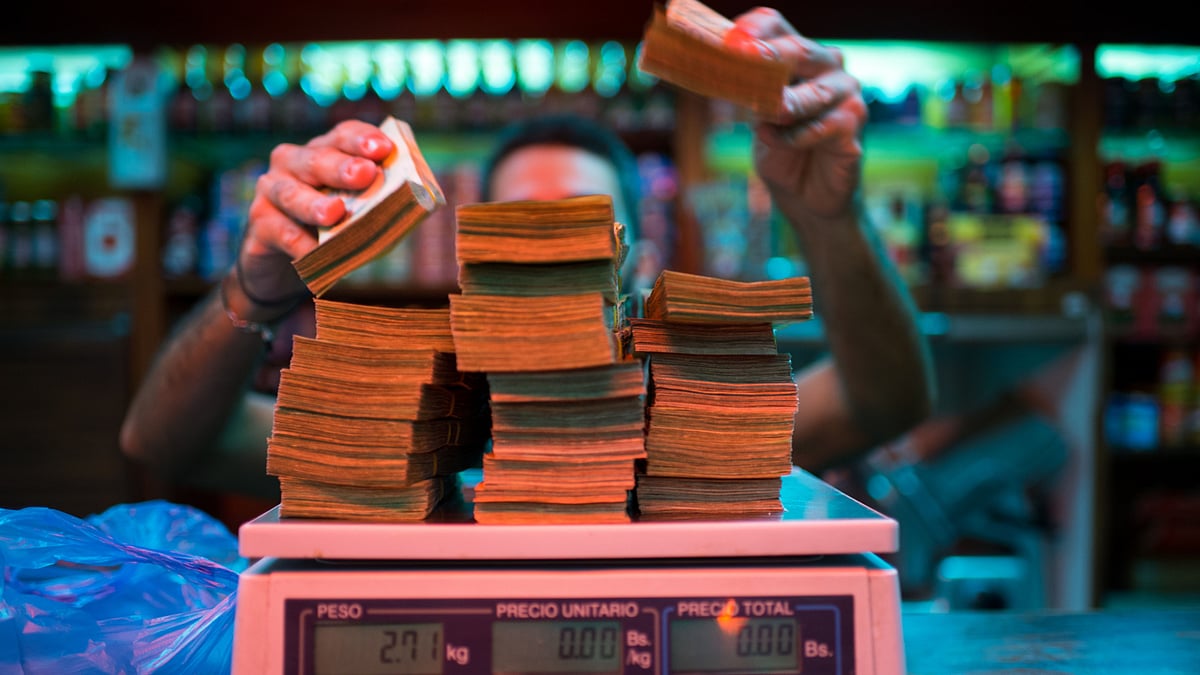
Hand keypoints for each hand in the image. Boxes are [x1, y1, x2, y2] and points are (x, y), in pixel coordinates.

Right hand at [236, 120, 393, 313]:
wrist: (281, 265)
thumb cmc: (329, 230)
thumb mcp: (355, 212)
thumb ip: (377, 203)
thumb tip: (413, 206)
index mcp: (322, 152)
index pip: (342, 136)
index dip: (362, 139)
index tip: (384, 148)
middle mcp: (292, 164)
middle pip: (317, 159)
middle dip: (342, 167)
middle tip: (365, 174)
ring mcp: (271, 192)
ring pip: (292, 193)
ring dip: (314, 204)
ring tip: (335, 213)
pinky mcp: (260, 225)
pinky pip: (280, 232)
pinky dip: (298, 243)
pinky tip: (312, 253)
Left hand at [724, 8, 866, 221]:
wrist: (805, 197)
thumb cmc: (782, 151)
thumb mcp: (757, 120)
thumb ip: (749, 98)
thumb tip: (725, 79)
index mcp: (800, 56)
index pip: (776, 26)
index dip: (754, 30)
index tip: (731, 41)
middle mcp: (828, 67)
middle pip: (799, 50)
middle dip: (770, 55)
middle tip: (746, 58)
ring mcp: (846, 95)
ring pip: (812, 93)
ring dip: (784, 104)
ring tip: (766, 114)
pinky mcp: (854, 126)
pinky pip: (820, 128)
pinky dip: (793, 138)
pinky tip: (778, 143)